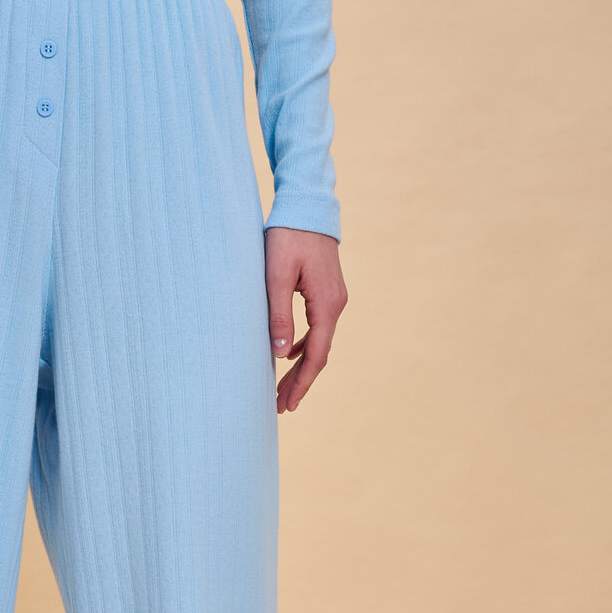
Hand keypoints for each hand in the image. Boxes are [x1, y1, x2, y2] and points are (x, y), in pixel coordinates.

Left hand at [264, 227, 347, 413]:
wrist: (306, 205)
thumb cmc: (287, 237)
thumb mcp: (276, 277)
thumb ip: (278, 315)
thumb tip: (281, 355)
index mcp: (326, 304)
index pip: (316, 355)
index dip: (302, 383)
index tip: (287, 405)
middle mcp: (336, 303)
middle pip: (319, 353)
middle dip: (300, 382)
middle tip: (280, 407)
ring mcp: (334, 297)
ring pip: (318, 341)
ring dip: (301, 366)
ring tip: (282, 388)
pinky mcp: (326, 291)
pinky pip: (317, 327)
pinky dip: (304, 346)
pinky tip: (289, 356)